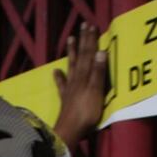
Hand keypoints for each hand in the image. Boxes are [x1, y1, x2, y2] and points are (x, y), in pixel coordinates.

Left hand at [53, 22, 108, 150]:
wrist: (70, 130)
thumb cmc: (87, 112)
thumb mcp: (96, 91)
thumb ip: (98, 72)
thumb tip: (101, 51)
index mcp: (85, 76)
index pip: (88, 54)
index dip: (90, 40)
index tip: (90, 26)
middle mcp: (76, 78)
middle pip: (80, 56)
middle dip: (82, 41)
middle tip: (83, 26)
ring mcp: (70, 88)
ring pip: (71, 66)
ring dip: (71, 52)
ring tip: (70, 39)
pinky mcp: (66, 98)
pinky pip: (62, 84)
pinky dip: (59, 77)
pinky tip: (55, 71)